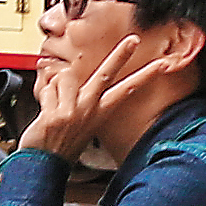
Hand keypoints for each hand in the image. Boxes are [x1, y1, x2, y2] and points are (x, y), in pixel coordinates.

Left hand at [19, 17, 199, 169]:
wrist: (43, 164)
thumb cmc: (60, 144)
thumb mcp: (76, 121)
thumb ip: (73, 96)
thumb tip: (59, 73)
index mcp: (100, 112)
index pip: (128, 89)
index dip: (146, 76)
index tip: (162, 64)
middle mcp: (90, 110)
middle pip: (106, 74)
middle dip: (121, 55)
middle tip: (133, 40)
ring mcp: (74, 112)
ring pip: (66, 77)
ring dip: (55, 87)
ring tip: (54, 104)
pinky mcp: (56, 114)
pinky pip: (47, 88)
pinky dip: (42, 95)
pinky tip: (45, 111)